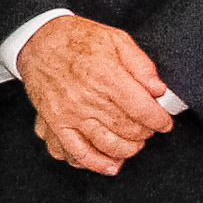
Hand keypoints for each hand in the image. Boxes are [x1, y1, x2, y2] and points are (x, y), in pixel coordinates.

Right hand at [15, 14, 178, 175]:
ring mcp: (68, 114)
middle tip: (147, 128)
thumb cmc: (78, 40)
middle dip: (144, 133)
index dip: (159, 120)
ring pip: (105, 146)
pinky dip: (94, 163)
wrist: (38, 42)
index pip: (142, 110)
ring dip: (126, 150)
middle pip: (127, 130)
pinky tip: (108, 162)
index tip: (164, 122)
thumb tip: (158, 90)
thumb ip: (141, 65)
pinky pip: (74, 153)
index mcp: (104, 76)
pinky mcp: (54, 124)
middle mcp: (85, 99)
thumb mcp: (117, 40)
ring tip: (132, 143)